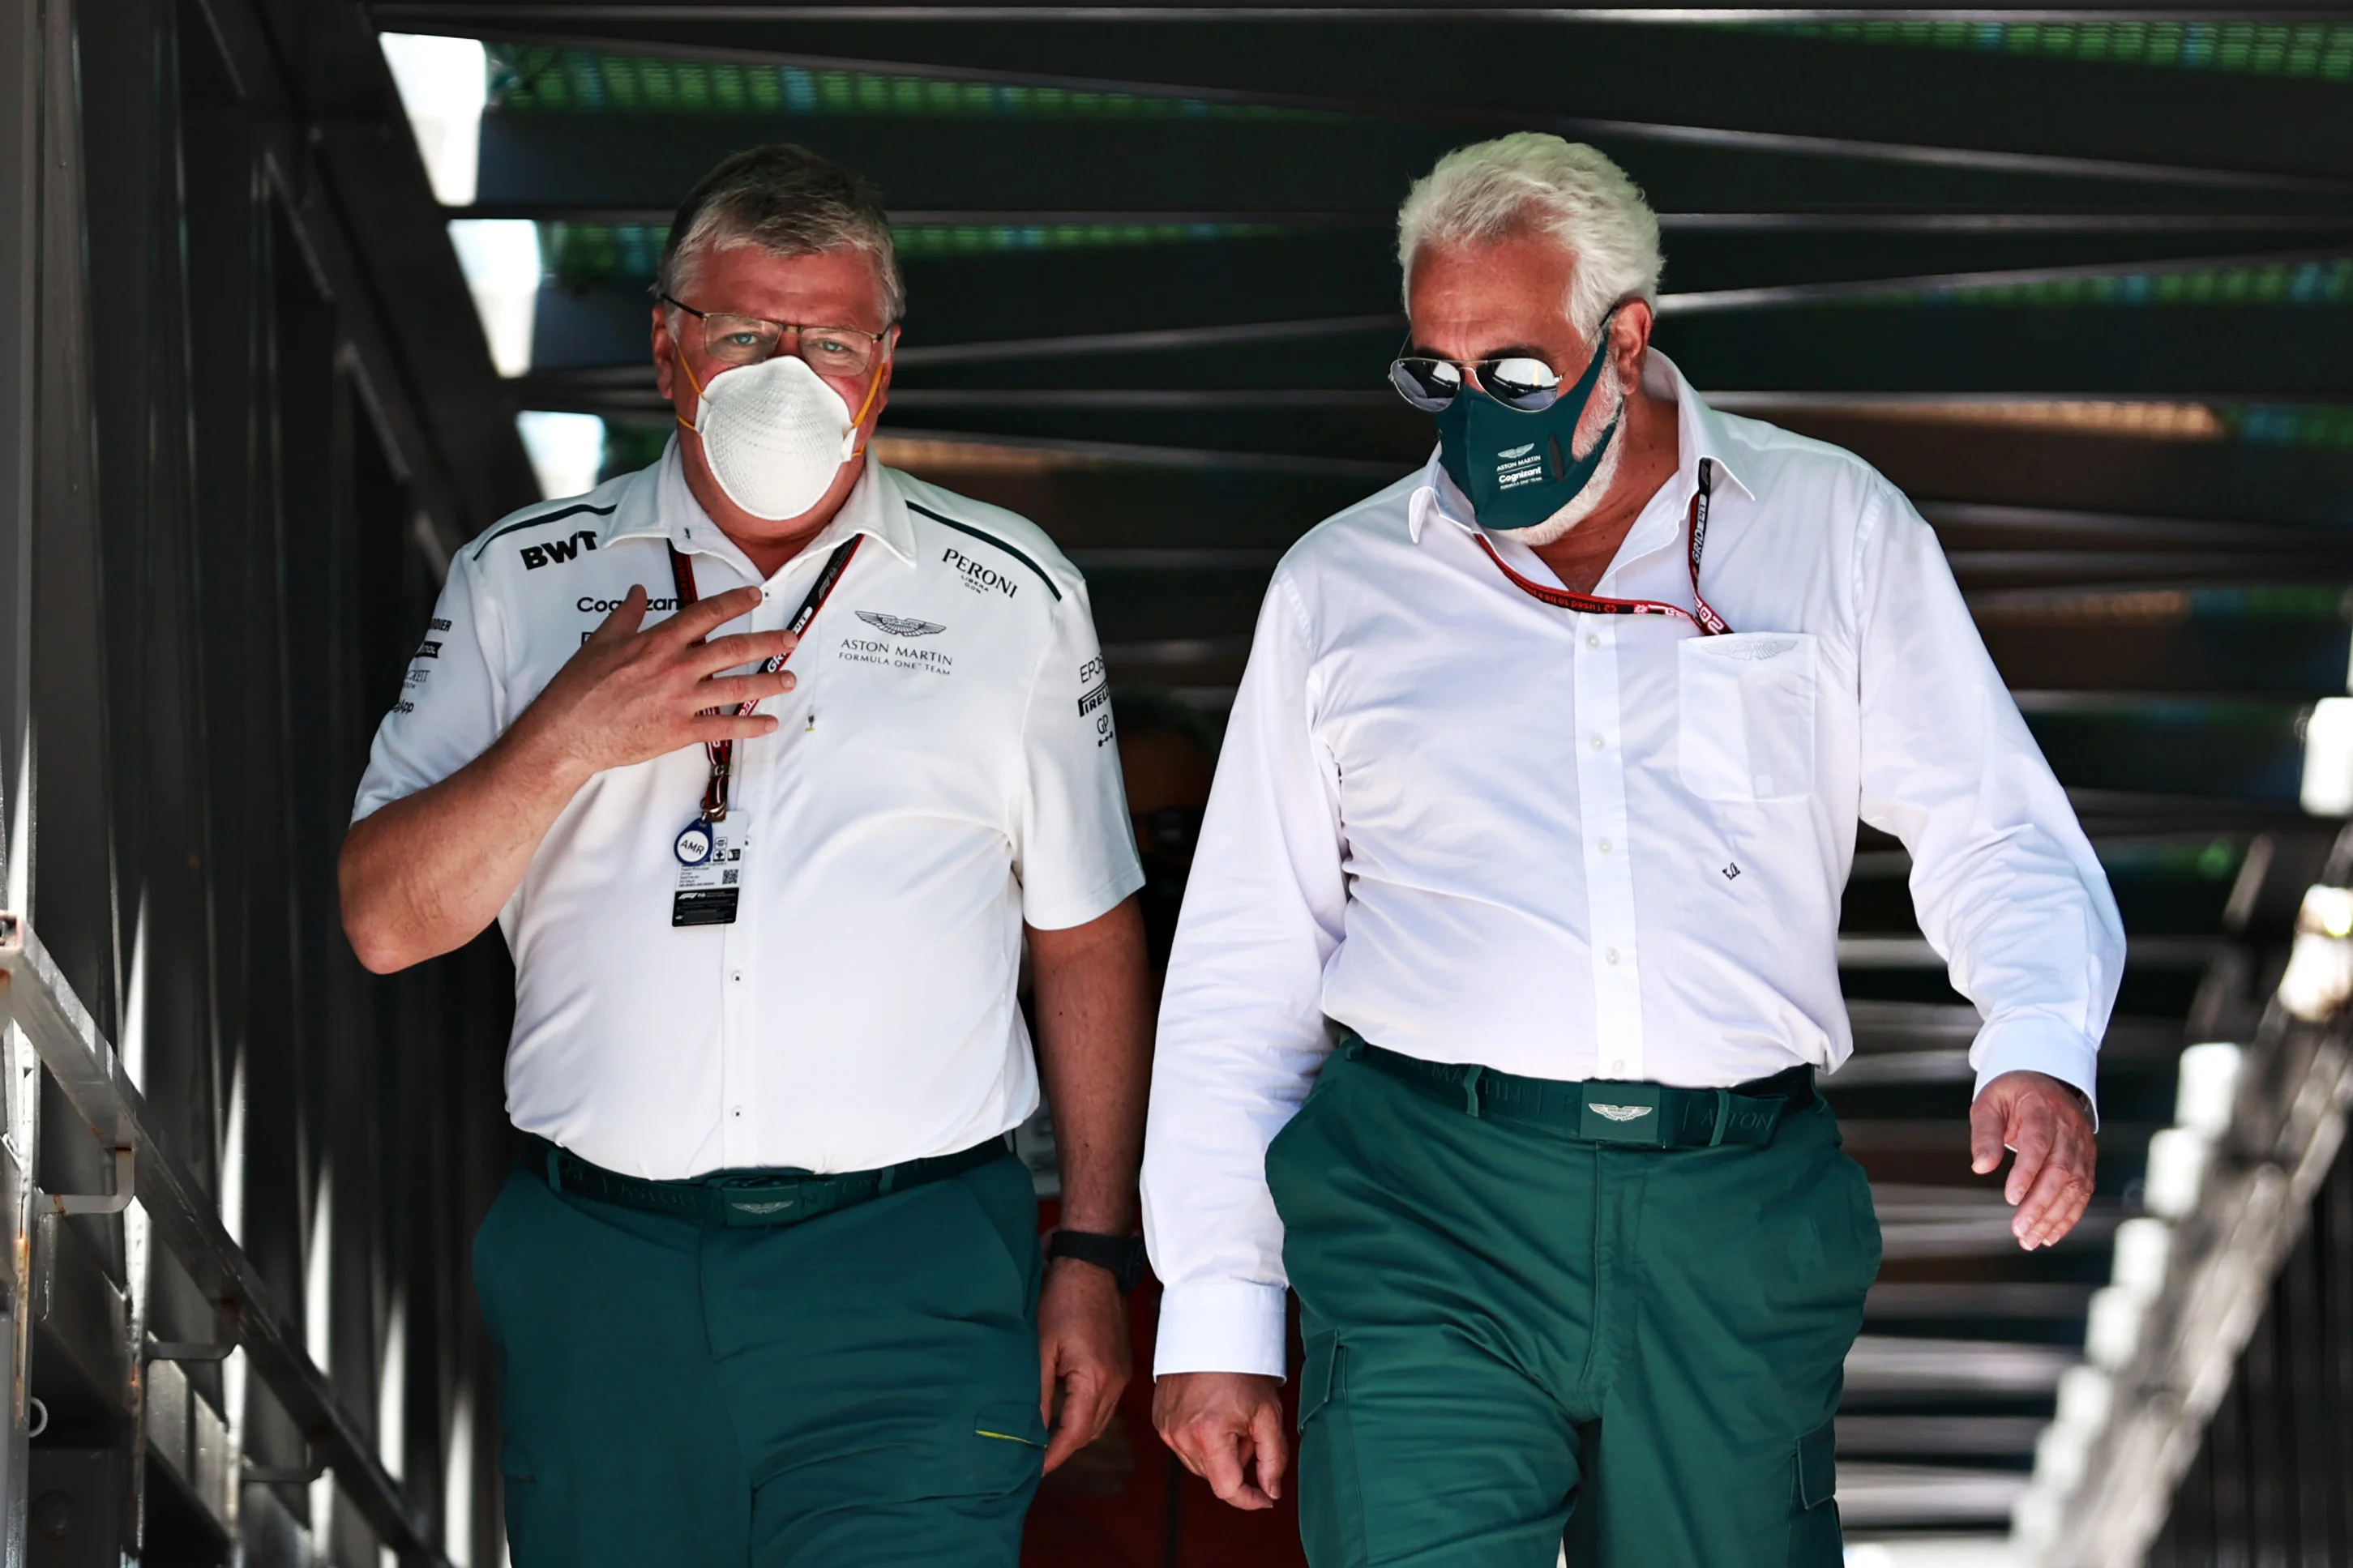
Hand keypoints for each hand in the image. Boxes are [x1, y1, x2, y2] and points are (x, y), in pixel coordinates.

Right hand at [515, 585, 796, 779]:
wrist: (568, 731)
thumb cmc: (579, 688)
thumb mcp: (601, 641)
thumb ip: (627, 615)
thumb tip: (638, 593)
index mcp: (658, 642)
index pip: (705, 614)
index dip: (734, 602)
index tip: (754, 595)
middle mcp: (676, 668)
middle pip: (732, 649)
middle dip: (766, 642)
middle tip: (789, 638)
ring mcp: (681, 700)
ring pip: (736, 688)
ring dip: (768, 683)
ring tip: (790, 680)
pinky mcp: (679, 730)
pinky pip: (723, 728)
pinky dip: (750, 726)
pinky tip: (769, 723)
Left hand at [1037, 1257, 1131, 1474]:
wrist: (1091, 1265)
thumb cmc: (1062, 1300)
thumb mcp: (1041, 1347)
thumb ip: (1039, 1393)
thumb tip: (1031, 1431)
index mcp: (1095, 1380)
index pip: (1075, 1434)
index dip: (1053, 1456)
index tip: (1034, 1470)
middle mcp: (1114, 1382)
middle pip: (1090, 1432)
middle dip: (1063, 1448)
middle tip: (1034, 1457)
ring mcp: (1121, 1373)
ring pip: (1099, 1420)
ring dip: (1075, 1431)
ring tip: (1045, 1439)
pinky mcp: (1120, 1364)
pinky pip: (1105, 1402)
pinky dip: (1085, 1413)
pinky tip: (1064, 1410)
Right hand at [1153, 1370, 1286, 1510]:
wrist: (1212, 1332)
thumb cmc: (1243, 1370)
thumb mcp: (1269, 1414)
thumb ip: (1273, 1459)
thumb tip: (1270, 1491)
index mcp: (1207, 1436)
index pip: (1227, 1490)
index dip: (1250, 1499)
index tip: (1266, 1498)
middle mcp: (1179, 1436)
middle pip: (1214, 1476)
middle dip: (1237, 1462)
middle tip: (1248, 1429)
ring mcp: (1165, 1428)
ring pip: (1199, 1463)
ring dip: (1219, 1452)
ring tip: (1230, 1417)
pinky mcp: (1159, 1420)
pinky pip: (1184, 1446)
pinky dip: (1202, 1440)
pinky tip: (1213, 1413)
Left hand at [1970, 1069, 2097, 1249]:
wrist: (2046, 1081)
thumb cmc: (2011, 1095)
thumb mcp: (1989, 1104)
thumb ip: (1984, 1134)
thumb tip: (1981, 1167)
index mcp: (2042, 1109)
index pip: (2038, 1144)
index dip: (2027, 1173)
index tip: (2010, 1198)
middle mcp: (2069, 1128)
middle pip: (2060, 1170)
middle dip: (2040, 1204)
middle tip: (2019, 1230)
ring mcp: (2082, 1145)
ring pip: (2076, 1186)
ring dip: (2054, 1217)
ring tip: (2031, 1239)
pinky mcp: (2087, 1159)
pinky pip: (2083, 1191)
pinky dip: (2069, 1215)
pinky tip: (2051, 1234)